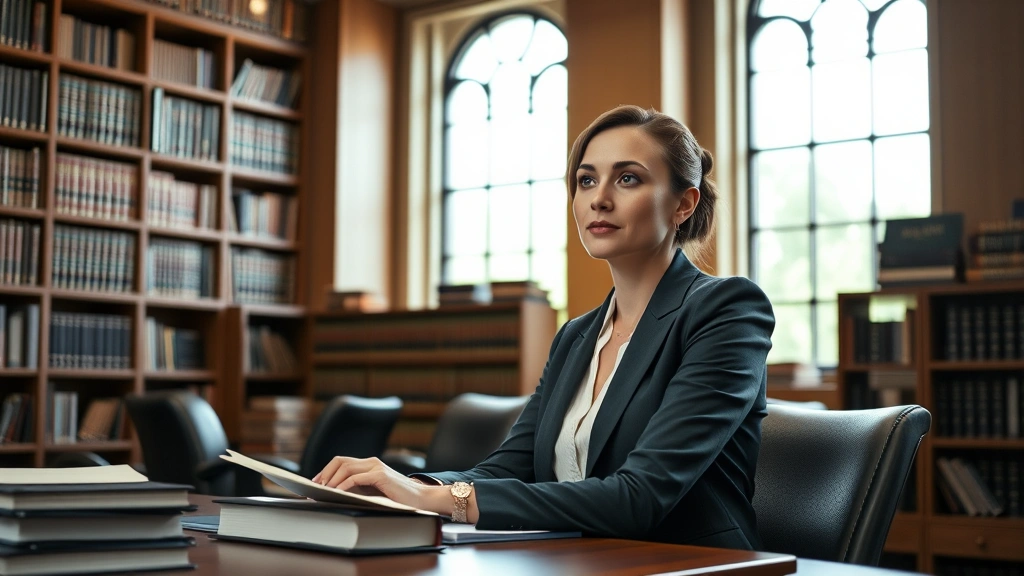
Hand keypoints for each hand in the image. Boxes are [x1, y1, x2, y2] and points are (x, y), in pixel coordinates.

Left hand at [311, 457, 447, 512]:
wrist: (420, 499)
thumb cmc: (397, 498)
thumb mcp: (373, 491)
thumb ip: (358, 488)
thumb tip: (334, 493)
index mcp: (369, 464)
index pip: (341, 461)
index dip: (326, 470)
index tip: (316, 482)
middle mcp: (371, 462)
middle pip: (340, 461)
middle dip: (325, 473)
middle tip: (316, 486)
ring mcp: (376, 467)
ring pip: (346, 467)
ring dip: (332, 479)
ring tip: (324, 491)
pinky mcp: (380, 475)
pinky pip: (356, 477)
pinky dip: (343, 485)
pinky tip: (337, 492)